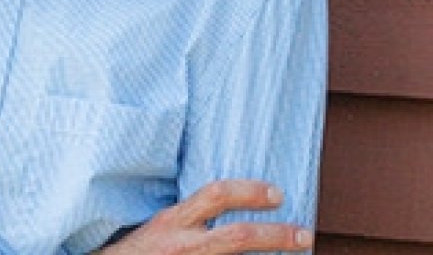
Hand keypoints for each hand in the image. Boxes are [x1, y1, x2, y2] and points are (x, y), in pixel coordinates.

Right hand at [96, 180, 313, 253]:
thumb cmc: (136, 251)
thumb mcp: (159, 226)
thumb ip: (190, 217)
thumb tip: (227, 206)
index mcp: (172, 221)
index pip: (215, 195)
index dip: (249, 192)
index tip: (277, 194)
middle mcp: (182, 245)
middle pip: (237, 236)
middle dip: (276, 235)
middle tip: (304, 234)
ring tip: (298, 252)